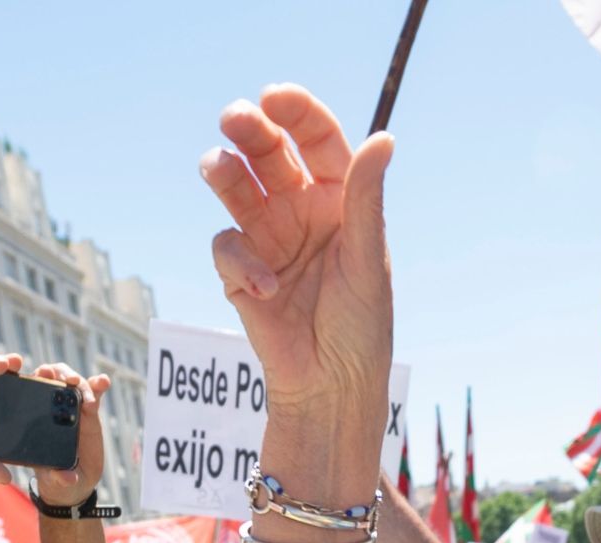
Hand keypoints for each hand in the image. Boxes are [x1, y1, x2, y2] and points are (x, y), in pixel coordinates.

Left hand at [30, 363, 111, 508]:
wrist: (75, 481)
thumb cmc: (56, 477)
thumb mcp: (55, 480)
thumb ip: (59, 478)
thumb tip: (65, 479)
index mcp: (35, 419)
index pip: (31, 389)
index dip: (36, 377)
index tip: (44, 375)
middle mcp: (52, 408)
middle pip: (54, 378)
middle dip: (62, 374)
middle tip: (72, 383)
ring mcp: (71, 408)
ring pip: (74, 383)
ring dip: (82, 382)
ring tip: (90, 397)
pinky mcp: (89, 412)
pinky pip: (94, 394)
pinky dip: (98, 385)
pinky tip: (103, 382)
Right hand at [200, 86, 392, 424]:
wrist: (331, 386)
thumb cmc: (361, 326)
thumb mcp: (368, 259)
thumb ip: (366, 199)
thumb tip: (383, 139)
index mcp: (338, 198)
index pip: (316, 140)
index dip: (296, 114)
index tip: (275, 97)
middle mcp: (300, 211)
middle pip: (269, 156)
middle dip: (250, 133)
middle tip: (233, 119)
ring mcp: (268, 240)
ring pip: (237, 190)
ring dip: (225, 174)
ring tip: (216, 167)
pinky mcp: (241, 274)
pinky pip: (228, 248)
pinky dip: (241, 263)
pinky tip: (266, 289)